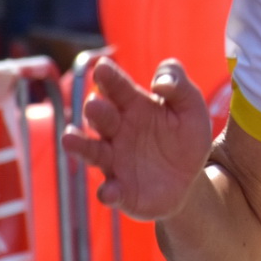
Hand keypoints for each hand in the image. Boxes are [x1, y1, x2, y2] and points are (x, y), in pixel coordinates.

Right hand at [61, 58, 212, 220]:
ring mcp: (115, 161)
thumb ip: (179, 86)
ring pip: (92, 152)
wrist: (191, 180)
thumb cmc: (185, 137)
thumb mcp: (192, 108)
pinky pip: (109, 191)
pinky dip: (107, 192)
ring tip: (69, 140)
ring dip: (80, 146)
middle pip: (100, 117)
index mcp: (133, 105)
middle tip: (95, 105)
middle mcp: (117, 130)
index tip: (102, 68)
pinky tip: (110, 192)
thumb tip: (160, 83)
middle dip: (96, 111)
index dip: (108, 77)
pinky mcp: (120, 190)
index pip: (117, 86)